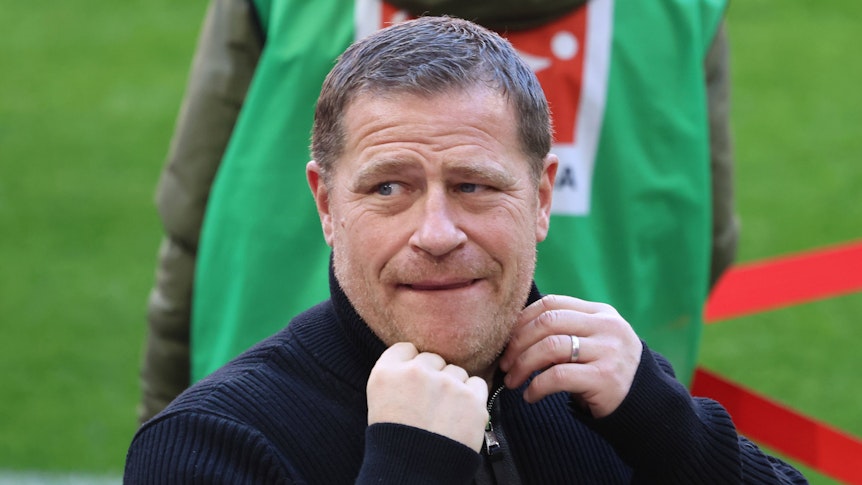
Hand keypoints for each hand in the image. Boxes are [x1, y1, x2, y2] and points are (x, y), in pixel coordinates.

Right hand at [367, 342, 489, 451]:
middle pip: (433, 358)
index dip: (412, 365)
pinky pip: (477, 383)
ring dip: (454, 387)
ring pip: (456, 371)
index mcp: (387, 372)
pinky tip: (460, 415)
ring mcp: (446, 383)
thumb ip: (396, 375)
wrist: (415, 473)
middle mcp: (416, 371)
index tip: (414, 384)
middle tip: (430, 403)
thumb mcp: (380, 401)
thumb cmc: (396, 442)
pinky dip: (472, 397)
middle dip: (434, 377)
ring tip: (444, 414)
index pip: (406, 349)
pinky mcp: (471, 397)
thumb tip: (417, 360)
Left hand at [498, 295, 641, 417]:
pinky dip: (536, 387)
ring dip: (522, 365)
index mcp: (600, 313)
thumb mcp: (593, 342)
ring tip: (513, 381)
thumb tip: (514, 332)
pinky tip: (531, 396)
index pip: (552, 303)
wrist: (645, 404)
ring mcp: (608, 351)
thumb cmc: (606, 371)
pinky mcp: (604, 378)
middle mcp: (606, 327)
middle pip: (547, 322)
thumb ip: (565, 330)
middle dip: (517, 343)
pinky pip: (557, 376)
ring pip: (549, 347)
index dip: (522, 320)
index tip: (507, 340)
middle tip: (504, 364)